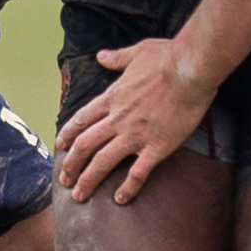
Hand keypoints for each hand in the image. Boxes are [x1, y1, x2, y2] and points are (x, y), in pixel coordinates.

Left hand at [53, 38, 213, 206]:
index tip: (59, 147)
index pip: (81, 120)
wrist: (190, 70)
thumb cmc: (167, 57)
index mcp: (112, 97)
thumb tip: (102, 56)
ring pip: (103, 162)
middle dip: (71, 165)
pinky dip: (126, 188)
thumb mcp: (137, 51)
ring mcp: (135, 135)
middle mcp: (117, 119)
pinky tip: (119, 199)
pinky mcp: (156, 147)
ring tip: (80, 195)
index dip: (67, 135)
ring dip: (88, 180)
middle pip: (85, 146)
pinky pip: (137, 173)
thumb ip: (117, 58)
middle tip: (65, 180)